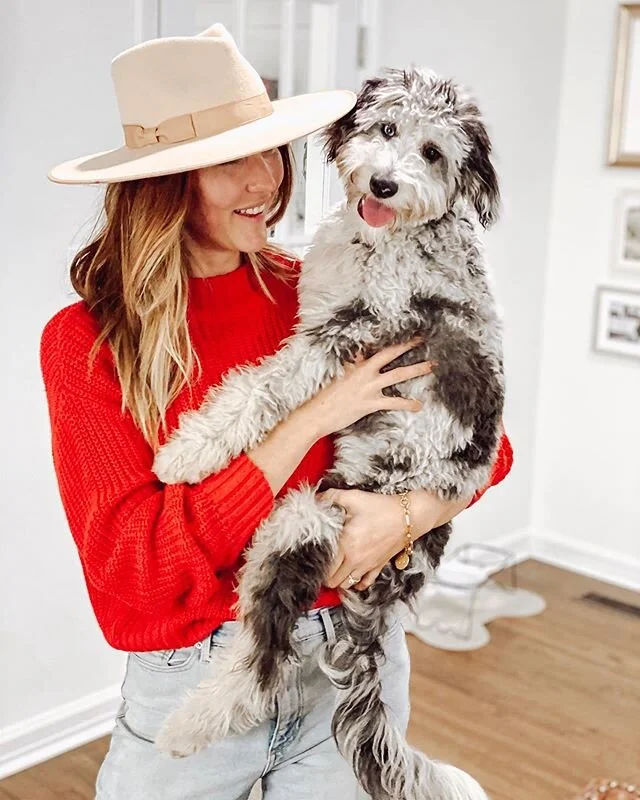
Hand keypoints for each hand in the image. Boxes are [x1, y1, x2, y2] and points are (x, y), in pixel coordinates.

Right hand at [298, 338, 434, 440]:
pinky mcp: (370, 403)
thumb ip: (350, 367)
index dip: (389, 339)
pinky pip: (394, 402)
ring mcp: (368, 387)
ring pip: (398, 374)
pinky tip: (419, 405)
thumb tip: (358, 358)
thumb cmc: (325, 397)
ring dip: (416, 369)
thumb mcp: (337, 376)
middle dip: (407, 346)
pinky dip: (408, 404)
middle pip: (390, 354)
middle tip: (422, 339)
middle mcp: (363, 371)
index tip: (402, 331)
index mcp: (354, 363)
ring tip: (431, 366)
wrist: (316, 414)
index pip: (374, 346)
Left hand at [318, 487, 471, 590]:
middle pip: (332, 581)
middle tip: (321, 561)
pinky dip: (355, 582)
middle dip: (324, 574)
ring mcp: (367, 566)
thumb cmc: (381, 507)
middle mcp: (355, 560)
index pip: (324, 568)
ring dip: (338, 579)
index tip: (312, 555)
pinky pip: (364, 584)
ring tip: (334, 568)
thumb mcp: (353, 497)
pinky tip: (352, 573)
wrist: (410, 516)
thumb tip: (315, 499)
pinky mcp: (378, 567)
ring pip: (346, 585)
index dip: (315, 564)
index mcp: (346, 545)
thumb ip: (330, 498)